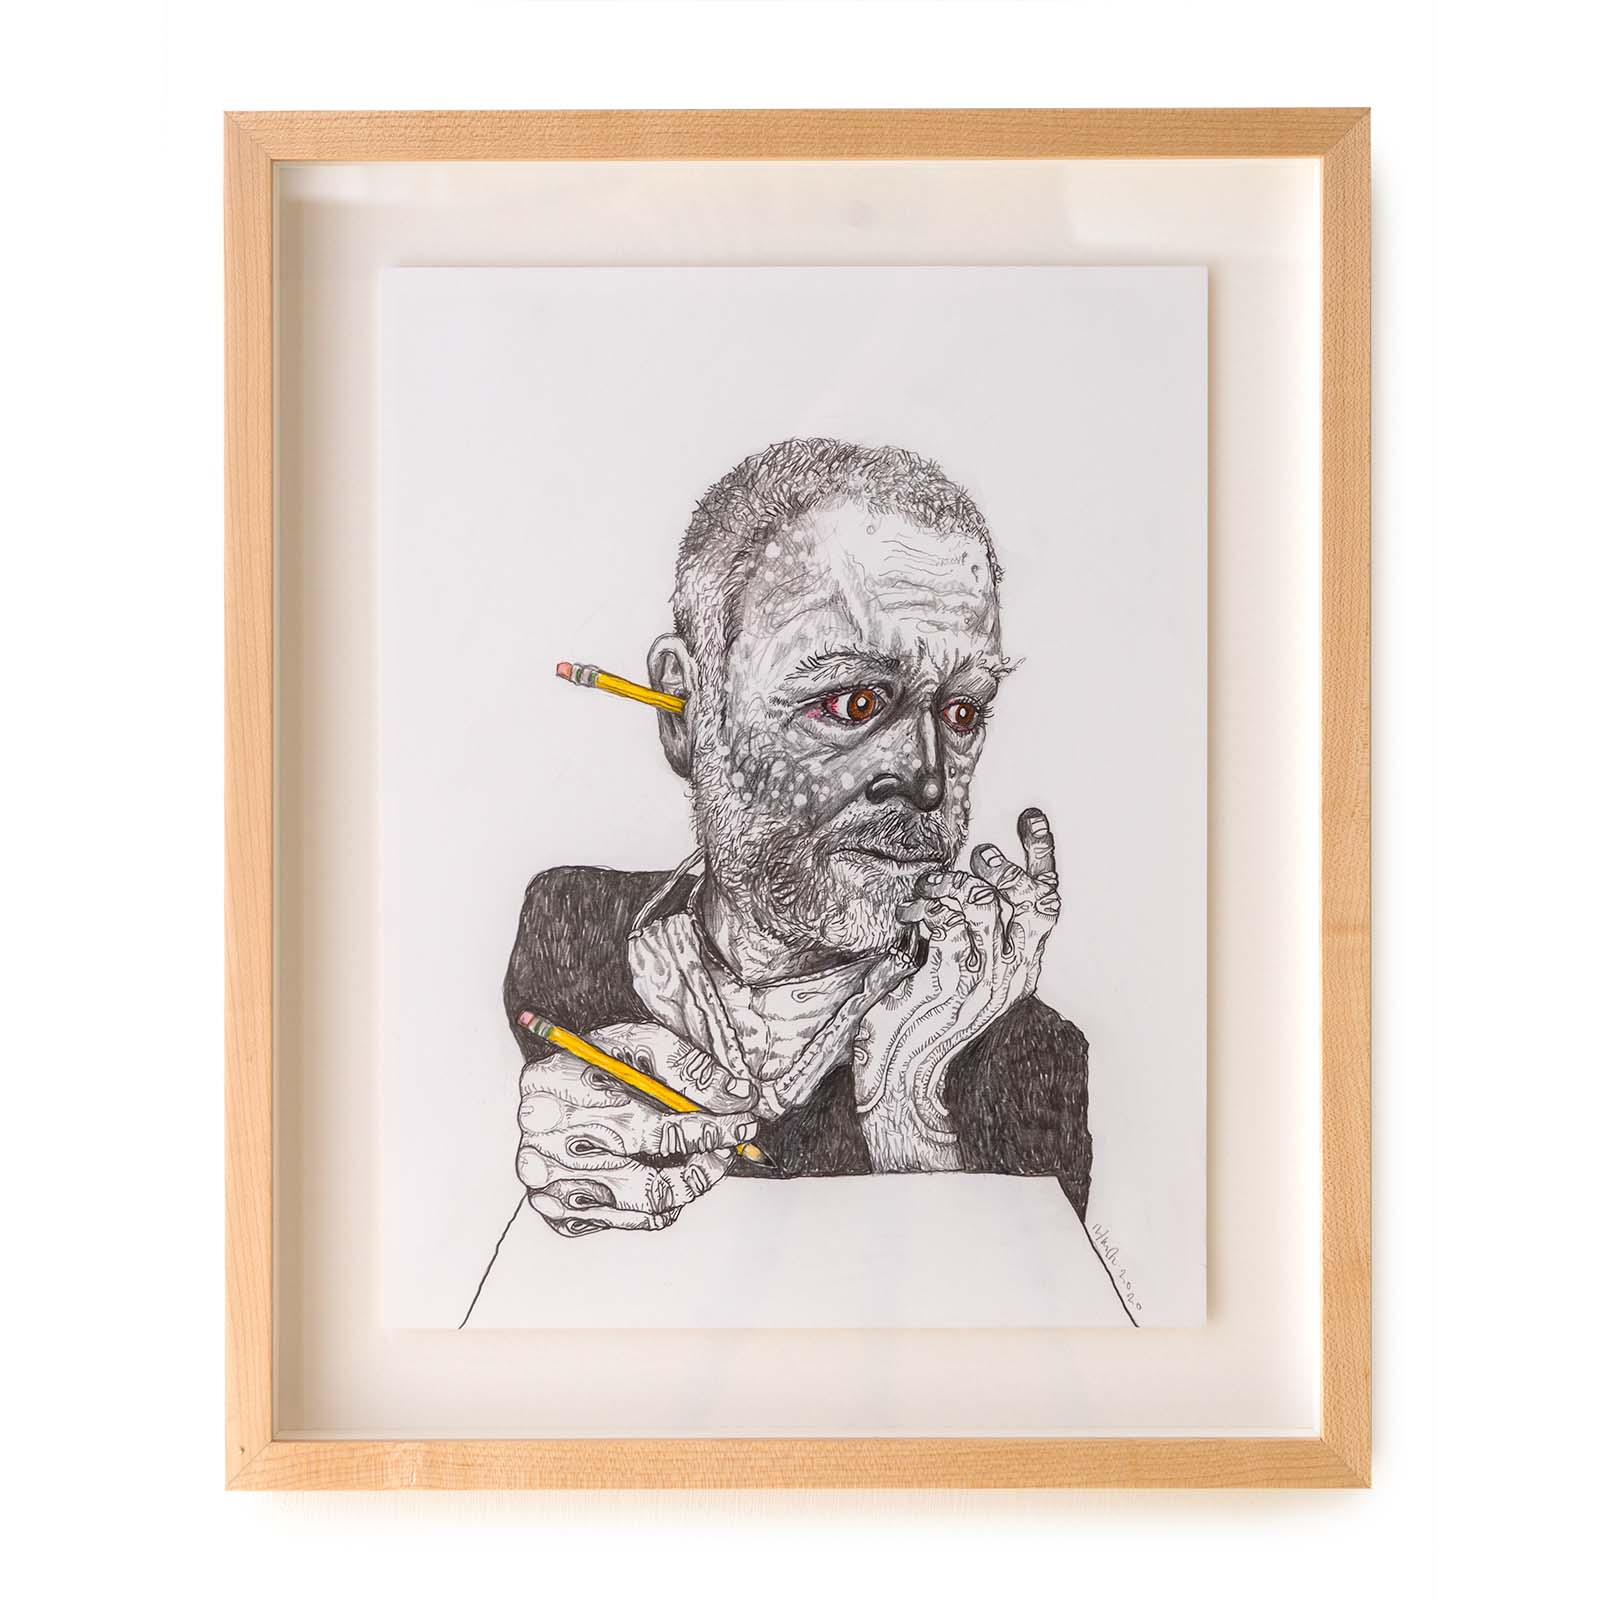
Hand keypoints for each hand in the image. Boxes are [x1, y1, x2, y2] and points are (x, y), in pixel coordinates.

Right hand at [516, 1021, 758, 1236]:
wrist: (557, 1084)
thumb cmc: (601, 1060)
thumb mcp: (642, 1042)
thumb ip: (691, 1069)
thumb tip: (741, 1098)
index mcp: (556, 1092)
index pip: (651, 1130)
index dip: (709, 1131)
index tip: (745, 1125)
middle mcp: (541, 1147)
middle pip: (649, 1185)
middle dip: (704, 1169)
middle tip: (729, 1151)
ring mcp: (547, 1187)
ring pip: (644, 1210)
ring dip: (686, 1187)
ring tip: (702, 1161)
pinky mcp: (557, 1212)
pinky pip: (627, 1221)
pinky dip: (656, 1203)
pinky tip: (660, 1171)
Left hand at [857, 808, 1060, 1106]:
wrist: (903, 1074)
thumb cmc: (926, 1020)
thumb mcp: (966, 976)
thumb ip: (978, 937)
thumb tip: (970, 884)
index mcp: (1021, 968)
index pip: (1046, 903)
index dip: (1041, 856)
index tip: (1030, 819)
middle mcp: (1010, 972)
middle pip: (1027, 898)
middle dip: (1002, 865)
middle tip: (977, 855)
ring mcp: (981, 977)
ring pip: (983, 903)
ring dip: (951, 885)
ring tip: (928, 891)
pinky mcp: (948, 979)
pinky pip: (948, 923)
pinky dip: (927, 907)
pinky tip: (911, 915)